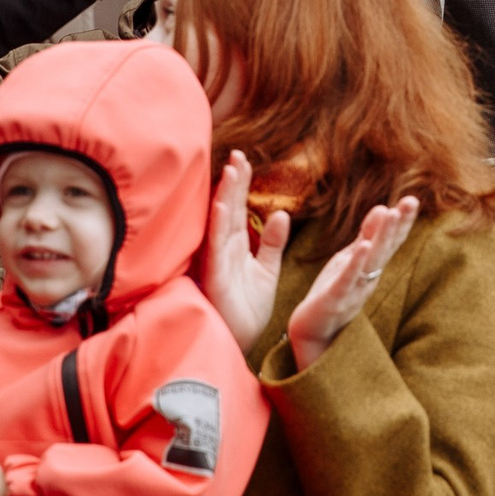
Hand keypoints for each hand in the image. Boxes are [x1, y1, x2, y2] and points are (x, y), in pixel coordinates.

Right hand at [201, 150, 288, 352]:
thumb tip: (280, 214)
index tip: (244, 159)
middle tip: (237, 153)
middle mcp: (224, 249)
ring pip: (221, 220)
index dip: (241, 184)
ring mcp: (217, 260)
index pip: (239, 208)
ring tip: (230, 168)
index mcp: (237, 246)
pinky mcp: (215, 275)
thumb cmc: (248, 309)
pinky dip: (219, 223)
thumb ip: (272, 243)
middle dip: (232, 180)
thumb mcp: (266, 271)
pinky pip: (216, 245)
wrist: (241, 342)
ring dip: (225, 194)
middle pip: (229, 207)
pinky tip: (222, 203)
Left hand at [287, 195, 418, 371]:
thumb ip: (367, 238)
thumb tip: (383, 208)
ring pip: (371, 261)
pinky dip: (356, 263)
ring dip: (382, 237)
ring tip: (391, 213)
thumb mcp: (350, 261)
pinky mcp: (335, 300)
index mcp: (370, 268)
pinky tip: (363, 246)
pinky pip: (348, 280)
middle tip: (412, 201)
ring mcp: (353, 289)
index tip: (412, 200)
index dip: (401, 222)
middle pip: (386, 248)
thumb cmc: (333, 294)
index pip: (390, 242)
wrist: (312, 334)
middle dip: (398, 224)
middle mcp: (367, 278)